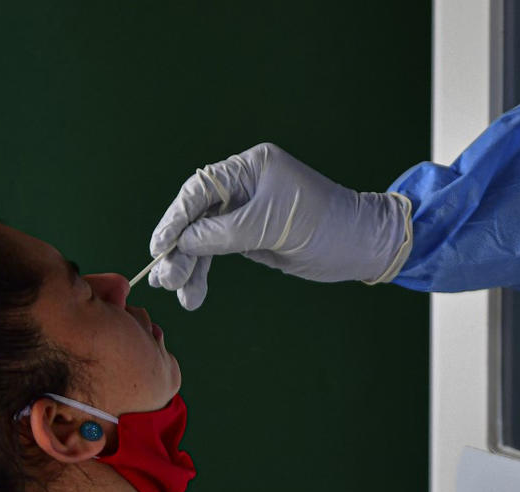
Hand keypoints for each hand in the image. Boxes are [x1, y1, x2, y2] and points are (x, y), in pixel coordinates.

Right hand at [148, 142, 411, 309]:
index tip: (160, 246)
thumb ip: (225, 232)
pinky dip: (204, 272)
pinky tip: (194, 293)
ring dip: (189, 267)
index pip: (200, 189)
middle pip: (197, 216)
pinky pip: (217, 252)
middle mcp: (244, 186)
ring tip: (180, 296)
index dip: (176, 218)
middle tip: (167, 279)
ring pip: (204, 239)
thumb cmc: (325, 225)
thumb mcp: (273, 226)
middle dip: (181, 250)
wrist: (360, 245)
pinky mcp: (249, 236)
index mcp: (250, 168)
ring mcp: (244, 212)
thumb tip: (185, 242)